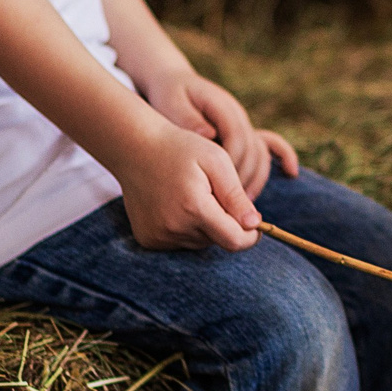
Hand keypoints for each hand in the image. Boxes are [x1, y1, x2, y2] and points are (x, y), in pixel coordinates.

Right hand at [109, 119, 263, 251]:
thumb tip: (254, 225)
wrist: (135, 149)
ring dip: (206, 226)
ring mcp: (158, 236)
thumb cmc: (180, 149)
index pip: (234, 241)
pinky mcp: (148, 239)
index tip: (256, 223)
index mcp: (194, 208)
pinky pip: (180, 242)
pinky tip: (177, 205)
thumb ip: (236, 195)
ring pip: (200, 242)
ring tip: (194, 195)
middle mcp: (174, 228)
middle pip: (217, 241)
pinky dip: (187, 228)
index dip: (251, 236)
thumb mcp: (216, 161)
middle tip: (214, 194)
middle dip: (226, 223)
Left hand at [138, 71, 299, 198]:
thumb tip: (208, 134)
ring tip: (244, 203)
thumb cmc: (169, 94)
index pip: (237, 139)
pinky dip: (284, 156)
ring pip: (261, 152)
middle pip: (252, 150)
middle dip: (244, 178)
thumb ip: (188, 118)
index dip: (232, 165)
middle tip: (232, 205)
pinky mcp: (244, 130)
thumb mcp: (171, 102)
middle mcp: (239, 115)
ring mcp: (245, 122)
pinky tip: (290, 171)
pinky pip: (271, 143)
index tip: (220, 188)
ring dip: (256, 178)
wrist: (174, 83)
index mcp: (223, 107)